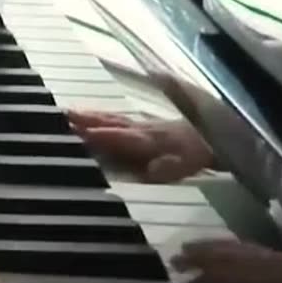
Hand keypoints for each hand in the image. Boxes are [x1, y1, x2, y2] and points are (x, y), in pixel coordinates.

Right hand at [67, 109, 212, 182]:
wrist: (220, 134)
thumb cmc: (198, 154)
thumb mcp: (185, 165)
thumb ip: (166, 167)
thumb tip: (150, 170)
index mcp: (150, 141)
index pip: (120, 137)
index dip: (100, 135)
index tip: (77, 132)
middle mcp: (142, 129)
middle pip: (111, 123)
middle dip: (86, 120)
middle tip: (62, 116)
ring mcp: (141, 125)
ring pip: (112, 119)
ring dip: (88, 116)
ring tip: (67, 113)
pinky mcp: (143, 124)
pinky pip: (117, 118)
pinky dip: (100, 115)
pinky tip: (90, 114)